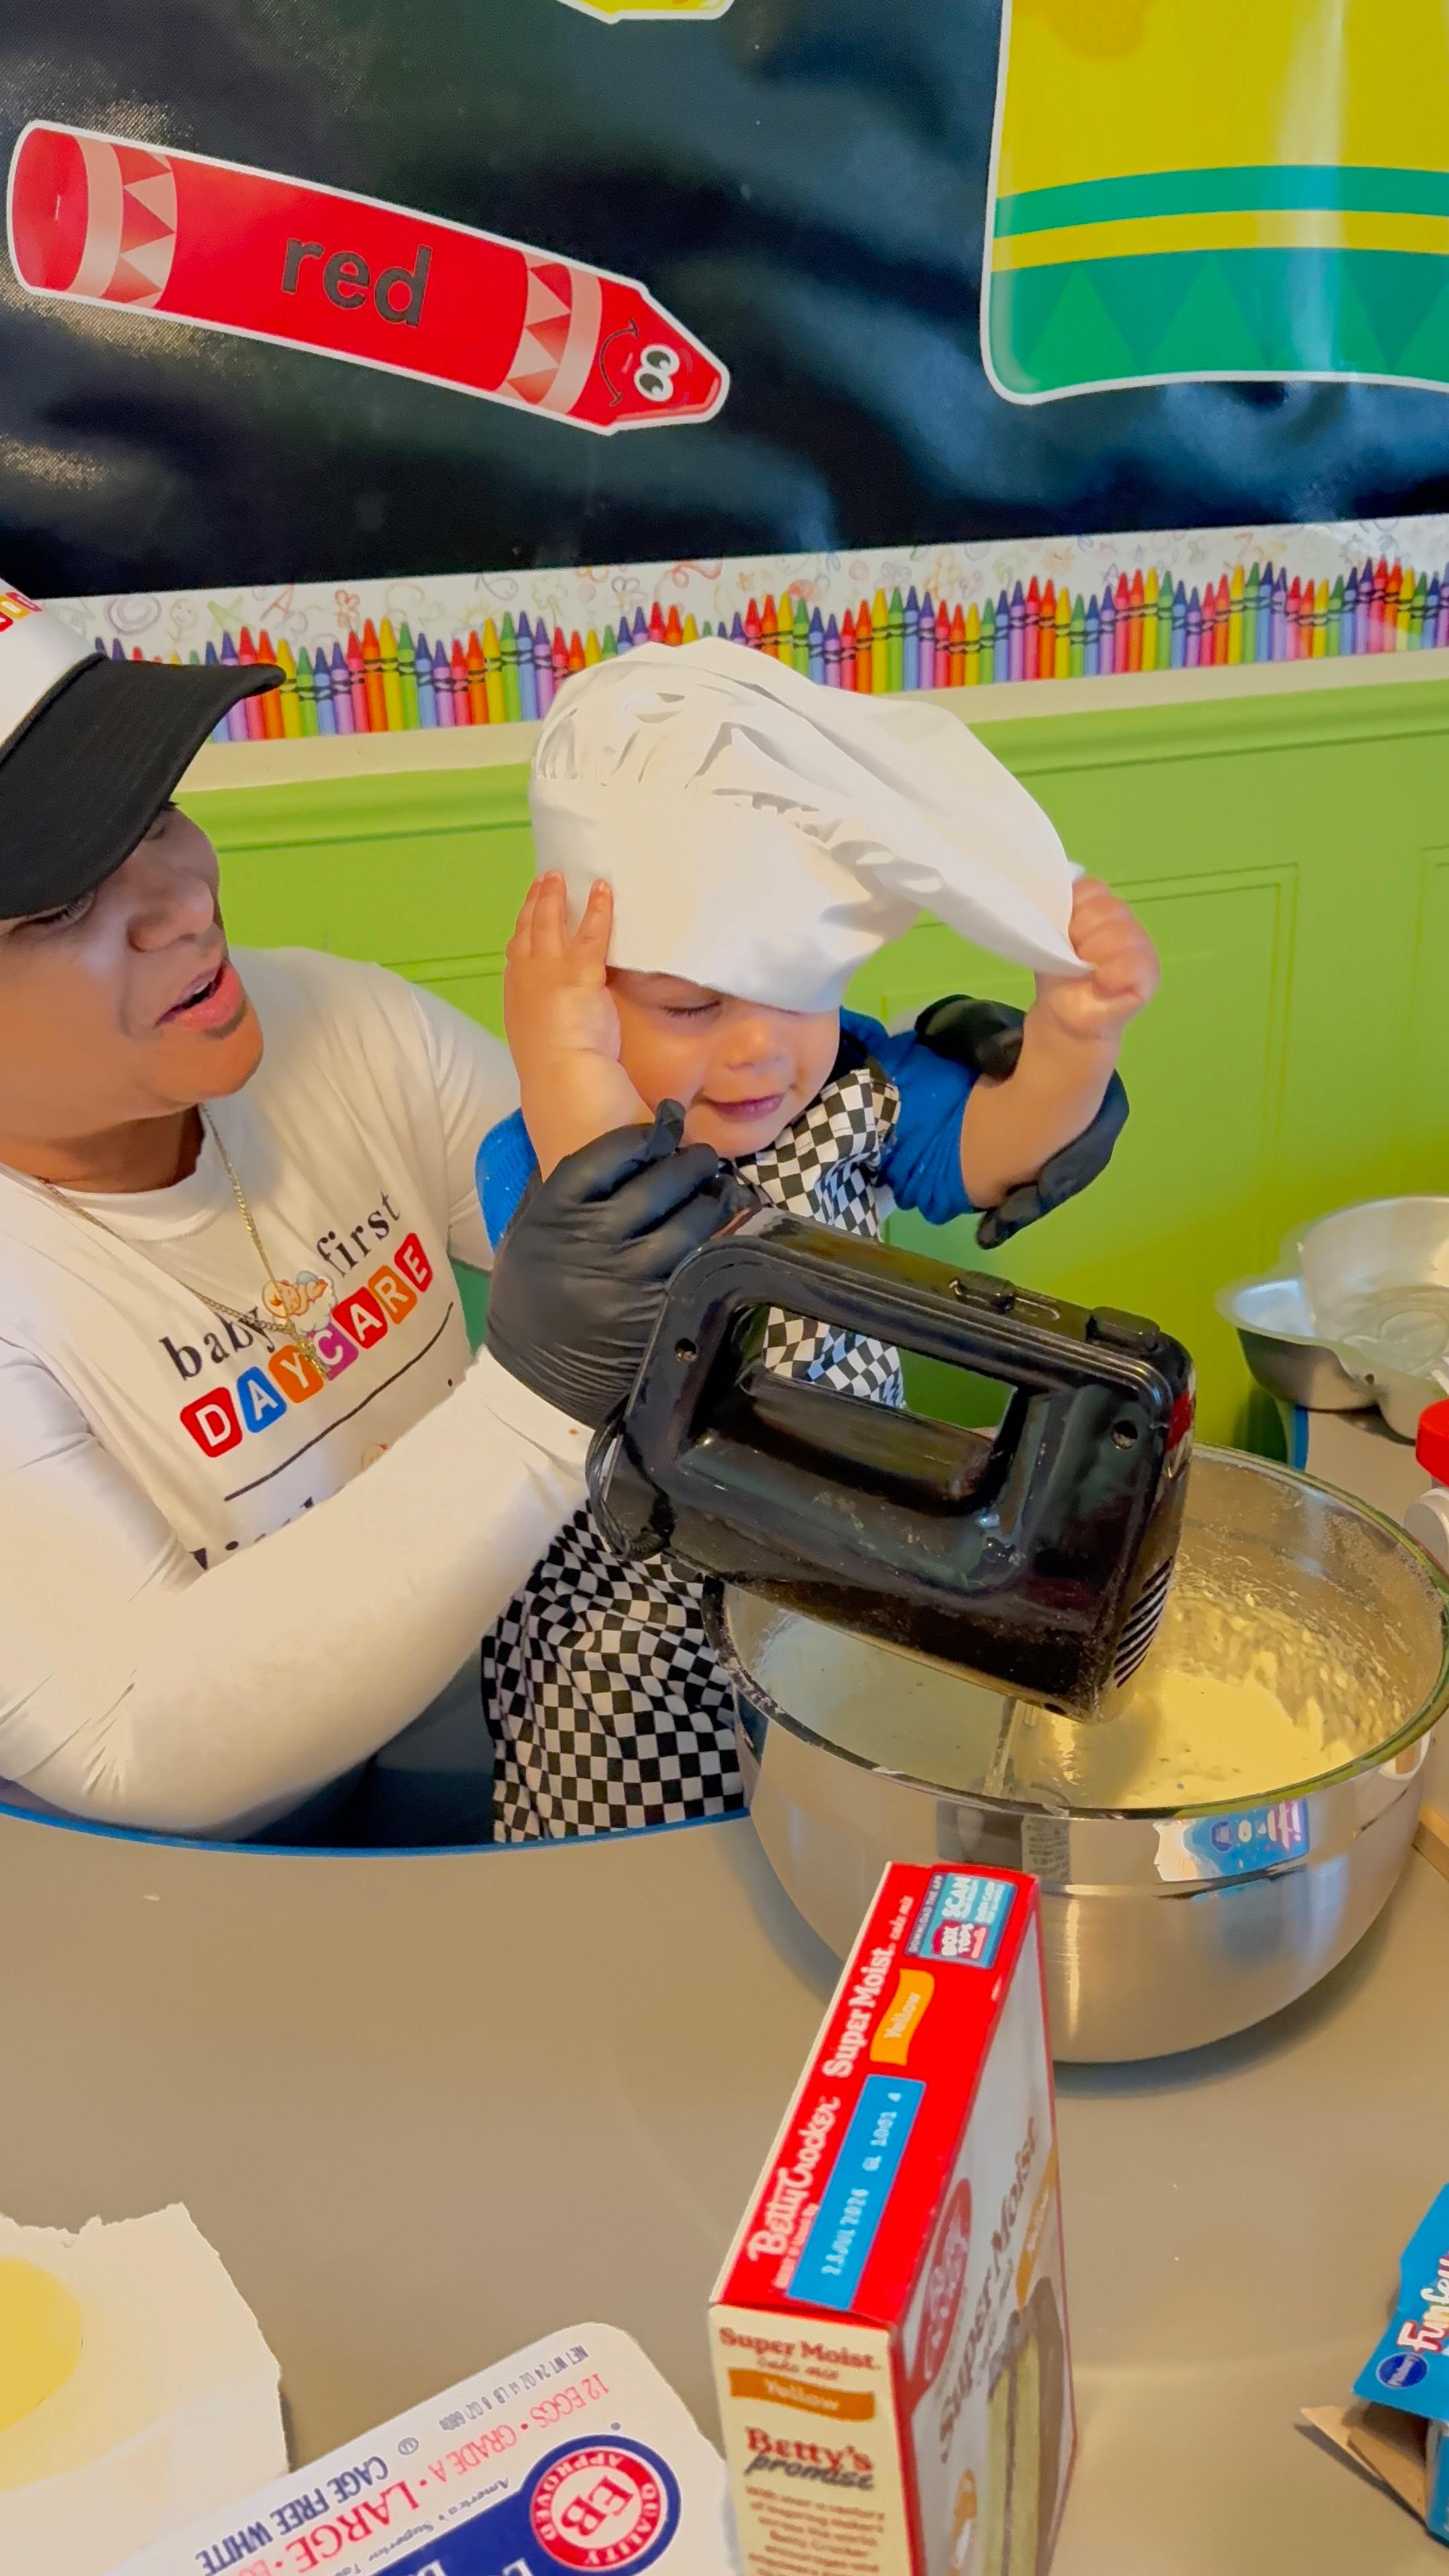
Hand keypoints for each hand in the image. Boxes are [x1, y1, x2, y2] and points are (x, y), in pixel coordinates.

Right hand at [484, 1105, 749, 1426]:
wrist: (533, 1386)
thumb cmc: (531, 1304)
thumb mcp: (526, 1238)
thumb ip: (557, 1192)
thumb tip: (604, 1144)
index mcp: (554, 1216)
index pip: (607, 1156)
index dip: (641, 1136)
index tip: (660, 1126)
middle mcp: (593, 1241)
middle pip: (658, 1181)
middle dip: (689, 1162)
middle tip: (702, 1157)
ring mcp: (632, 1278)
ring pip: (692, 1219)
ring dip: (714, 1198)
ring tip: (721, 1190)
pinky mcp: (662, 1310)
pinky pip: (703, 1261)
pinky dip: (720, 1240)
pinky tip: (727, 1228)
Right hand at [505, 873, 647, 1174]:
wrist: (562, 1086)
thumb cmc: (558, 1081)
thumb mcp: (547, 1054)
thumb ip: (555, 1040)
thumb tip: (564, 1047)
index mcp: (517, 1005)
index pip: (516, 962)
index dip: (521, 936)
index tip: (525, 920)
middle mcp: (525, 984)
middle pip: (525, 934)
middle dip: (533, 907)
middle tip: (542, 883)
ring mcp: (548, 975)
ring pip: (547, 924)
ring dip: (553, 898)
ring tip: (559, 877)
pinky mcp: (578, 973)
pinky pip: (589, 932)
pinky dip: (596, 908)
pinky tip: (603, 890)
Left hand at [1030, 879, 1158, 1050]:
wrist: (1065, 1013)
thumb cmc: (1060, 972)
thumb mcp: (1049, 939)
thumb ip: (1056, 914)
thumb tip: (1053, 900)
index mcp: (1101, 906)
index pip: (1092, 888)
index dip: (1073, 907)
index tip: (1061, 930)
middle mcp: (1125, 920)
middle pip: (1107, 907)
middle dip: (1081, 931)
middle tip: (1072, 955)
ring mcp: (1141, 945)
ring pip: (1122, 933)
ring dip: (1094, 953)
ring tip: (1085, 970)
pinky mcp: (1149, 974)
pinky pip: (1135, 964)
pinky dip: (1113, 973)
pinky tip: (1101, 983)